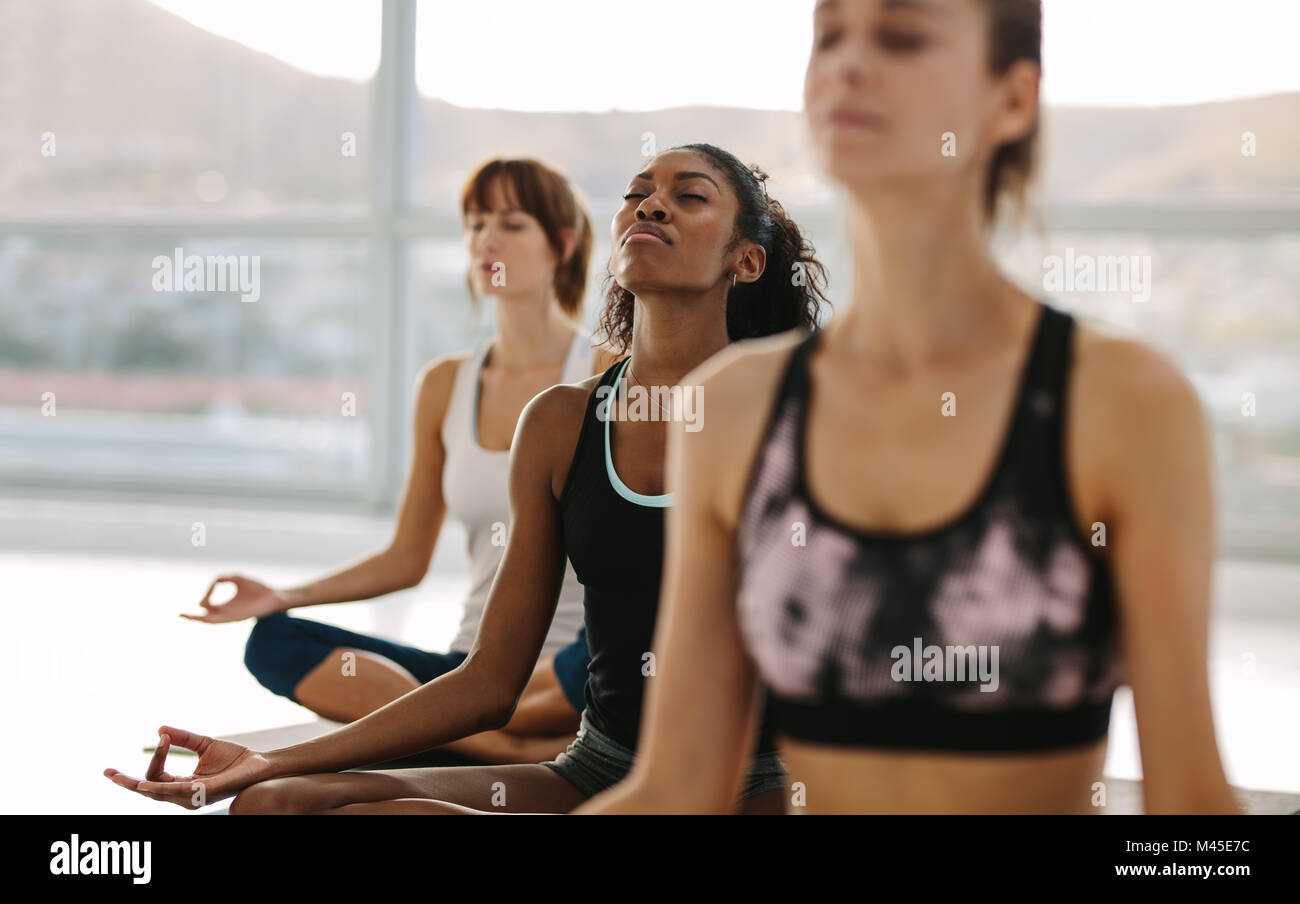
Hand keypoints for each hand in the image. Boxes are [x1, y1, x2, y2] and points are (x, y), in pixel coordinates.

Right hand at [104, 727, 274, 808]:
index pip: (155, 777)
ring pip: (157, 793)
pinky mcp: (205, 793)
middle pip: (147, 791)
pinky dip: (160, 788)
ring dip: (138, 785)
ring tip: (120, 778)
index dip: (155, 756)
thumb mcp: (204, 744)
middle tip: (107, 772)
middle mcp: (184, 795)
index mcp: (182, 785)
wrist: (261, 763)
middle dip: (125, 783)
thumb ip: (183, 738)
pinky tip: (146, 785)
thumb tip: (160, 730)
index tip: (162, 737)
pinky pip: (177, 792)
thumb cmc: (235, 758)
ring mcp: (193, 797)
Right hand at [181, 574, 284, 622]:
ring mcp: (231, 617)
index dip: (205, 596)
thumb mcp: (237, 579)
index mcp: (225, 606)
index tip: (214, 584)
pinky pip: (221, 620)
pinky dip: (211, 618)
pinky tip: (203, 617)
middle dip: (192, 617)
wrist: (274, 596)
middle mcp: (226, 613)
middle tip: (179, 615)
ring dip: (198, 619)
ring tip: (184, 616)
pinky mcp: (238, 618)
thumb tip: (213, 582)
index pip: (207, 607)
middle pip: (205, 618)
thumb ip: (223, 578)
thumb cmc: (258, 588)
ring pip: (210, 621)